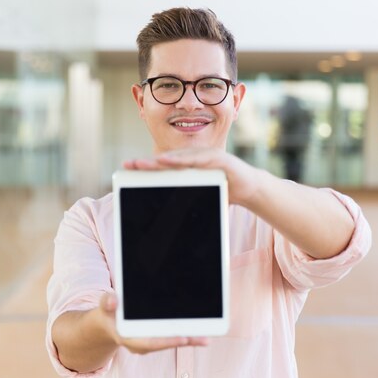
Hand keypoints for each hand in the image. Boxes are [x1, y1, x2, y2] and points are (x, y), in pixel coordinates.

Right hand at [97, 293, 208, 354]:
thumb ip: (107, 302)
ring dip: (189, 339)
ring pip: (170, 341)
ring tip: (207, 337)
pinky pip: (171, 337)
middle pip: (165, 343)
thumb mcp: (104, 306)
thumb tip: (112, 300)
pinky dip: (185, 335)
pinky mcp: (155, 338)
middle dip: (184, 340)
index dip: (167, 341)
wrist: (107, 324)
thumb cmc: (107, 314)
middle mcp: (141, 343)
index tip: (184, 337)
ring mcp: (149, 342)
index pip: (149, 342)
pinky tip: (200, 332)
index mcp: (128, 338)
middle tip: (202, 337)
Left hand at [123, 147, 261, 205]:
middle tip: (128, 165)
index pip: (163, 167)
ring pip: (179, 159)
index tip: (127, 170)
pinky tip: (167, 160)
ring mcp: (205, 156)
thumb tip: (170, 221)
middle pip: (166, 161)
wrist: (250, 188)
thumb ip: (187, 202)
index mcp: (188, 168)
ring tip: (143, 164)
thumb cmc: (225, 192)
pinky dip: (182, 160)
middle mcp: (194, 159)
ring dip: (159, 161)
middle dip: (146, 163)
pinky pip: (197, 159)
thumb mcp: (202, 197)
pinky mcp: (217, 158)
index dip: (146, 168)